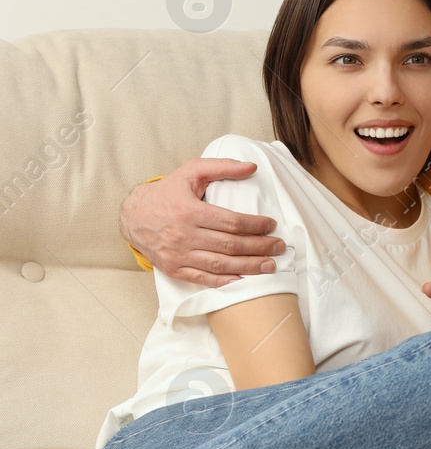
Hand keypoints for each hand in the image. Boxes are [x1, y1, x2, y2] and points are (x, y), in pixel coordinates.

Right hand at [121, 159, 283, 286]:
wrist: (133, 216)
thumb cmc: (167, 192)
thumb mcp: (191, 172)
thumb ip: (222, 167)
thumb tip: (251, 167)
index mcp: (189, 211)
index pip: (231, 222)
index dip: (255, 226)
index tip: (271, 226)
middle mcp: (183, 235)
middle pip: (230, 245)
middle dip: (259, 247)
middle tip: (279, 247)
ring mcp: (178, 254)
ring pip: (220, 264)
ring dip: (249, 267)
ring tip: (270, 265)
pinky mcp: (173, 268)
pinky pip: (202, 278)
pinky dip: (224, 281)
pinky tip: (242, 279)